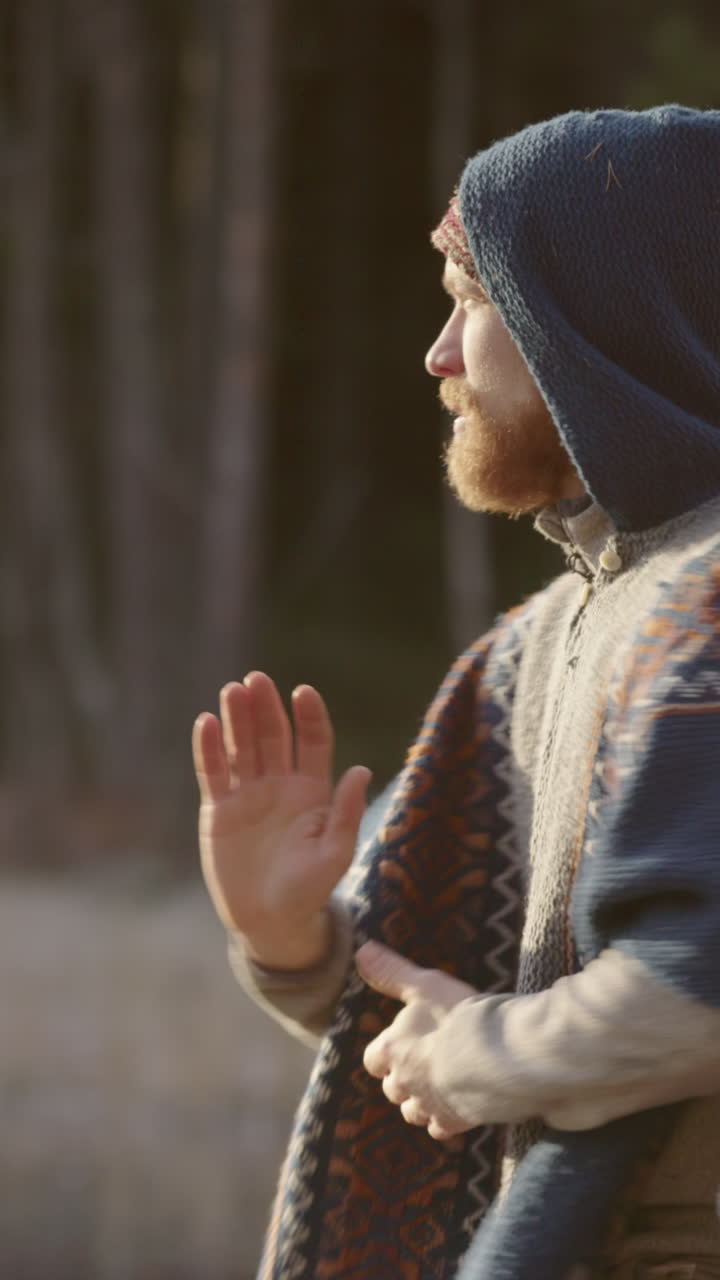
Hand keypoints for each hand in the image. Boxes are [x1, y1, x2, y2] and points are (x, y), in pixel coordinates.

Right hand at [192, 673, 370, 967]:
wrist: (269, 923)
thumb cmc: (309, 890)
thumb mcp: (334, 854)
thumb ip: (345, 813)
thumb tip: (362, 770)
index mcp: (313, 790)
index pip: (312, 742)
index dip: (309, 716)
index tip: (303, 692)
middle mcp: (280, 784)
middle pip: (274, 736)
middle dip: (266, 707)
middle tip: (256, 679)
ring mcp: (248, 794)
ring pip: (242, 747)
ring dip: (237, 718)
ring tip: (233, 691)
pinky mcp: (219, 809)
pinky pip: (213, 772)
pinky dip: (208, 748)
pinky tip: (206, 722)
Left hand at [356, 940, 477, 1139]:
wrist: (496, 1055)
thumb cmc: (459, 1016)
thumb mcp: (425, 985)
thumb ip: (392, 971)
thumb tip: (362, 951)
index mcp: (391, 1050)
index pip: (374, 1059)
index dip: (385, 1054)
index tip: (400, 1047)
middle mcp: (402, 1083)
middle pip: (392, 1088)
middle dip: (404, 1079)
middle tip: (426, 1063)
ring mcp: (427, 1106)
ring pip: (412, 1111)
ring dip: (422, 1101)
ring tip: (441, 1085)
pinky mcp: (451, 1123)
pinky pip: (439, 1129)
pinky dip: (445, 1120)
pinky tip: (459, 1106)